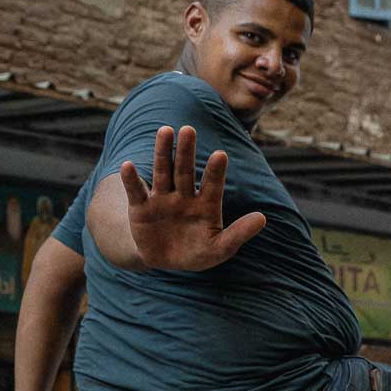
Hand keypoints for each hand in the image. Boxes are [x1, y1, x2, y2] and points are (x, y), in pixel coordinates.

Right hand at [120, 125, 265, 270]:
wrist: (165, 261)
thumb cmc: (197, 252)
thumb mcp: (219, 248)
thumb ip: (238, 234)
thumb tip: (263, 218)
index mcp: (206, 204)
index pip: (212, 185)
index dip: (215, 171)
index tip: (220, 155)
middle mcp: (184, 195)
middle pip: (185, 170)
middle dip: (186, 151)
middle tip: (189, 129)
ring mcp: (162, 199)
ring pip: (163, 172)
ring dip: (163, 152)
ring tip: (165, 131)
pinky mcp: (141, 207)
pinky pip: (136, 191)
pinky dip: (131, 179)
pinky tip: (127, 165)